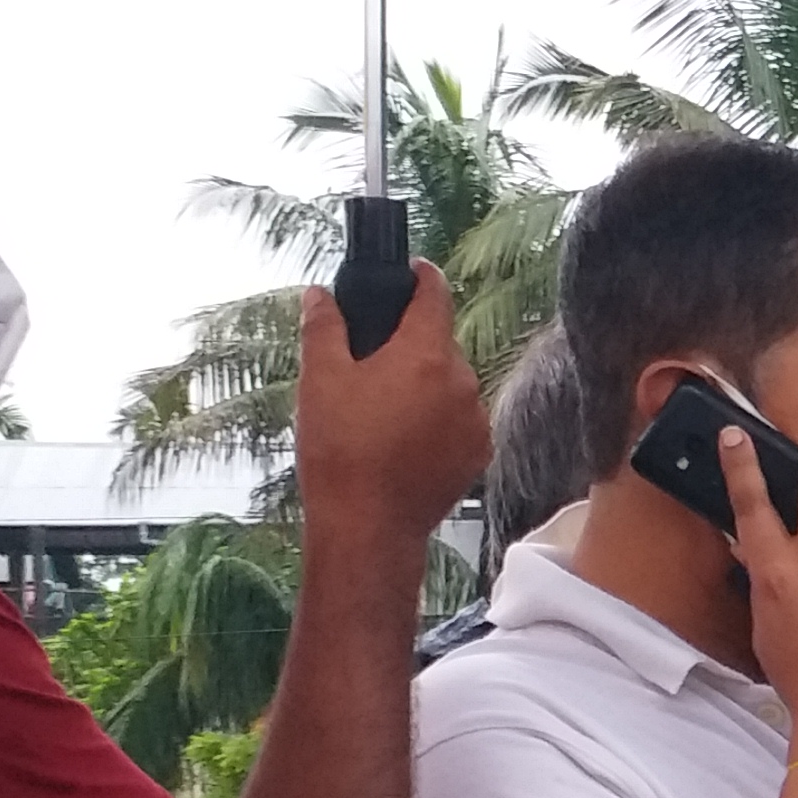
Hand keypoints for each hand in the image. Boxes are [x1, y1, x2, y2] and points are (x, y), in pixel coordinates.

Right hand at [286, 265, 488, 547]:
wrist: (367, 526)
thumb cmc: (341, 453)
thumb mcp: (319, 379)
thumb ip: (323, 327)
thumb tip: (320, 295)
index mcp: (427, 354)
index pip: (435, 294)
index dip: (419, 277)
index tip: (409, 271)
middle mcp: (463, 382)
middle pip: (439, 343)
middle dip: (409, 345)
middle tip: (370, 363)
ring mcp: (475, 420)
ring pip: (450, 384)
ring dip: (424, 386)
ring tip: (381, 412)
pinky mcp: (478, 453)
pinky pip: (459, 420)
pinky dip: (437, 420)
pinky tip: (402, 439)